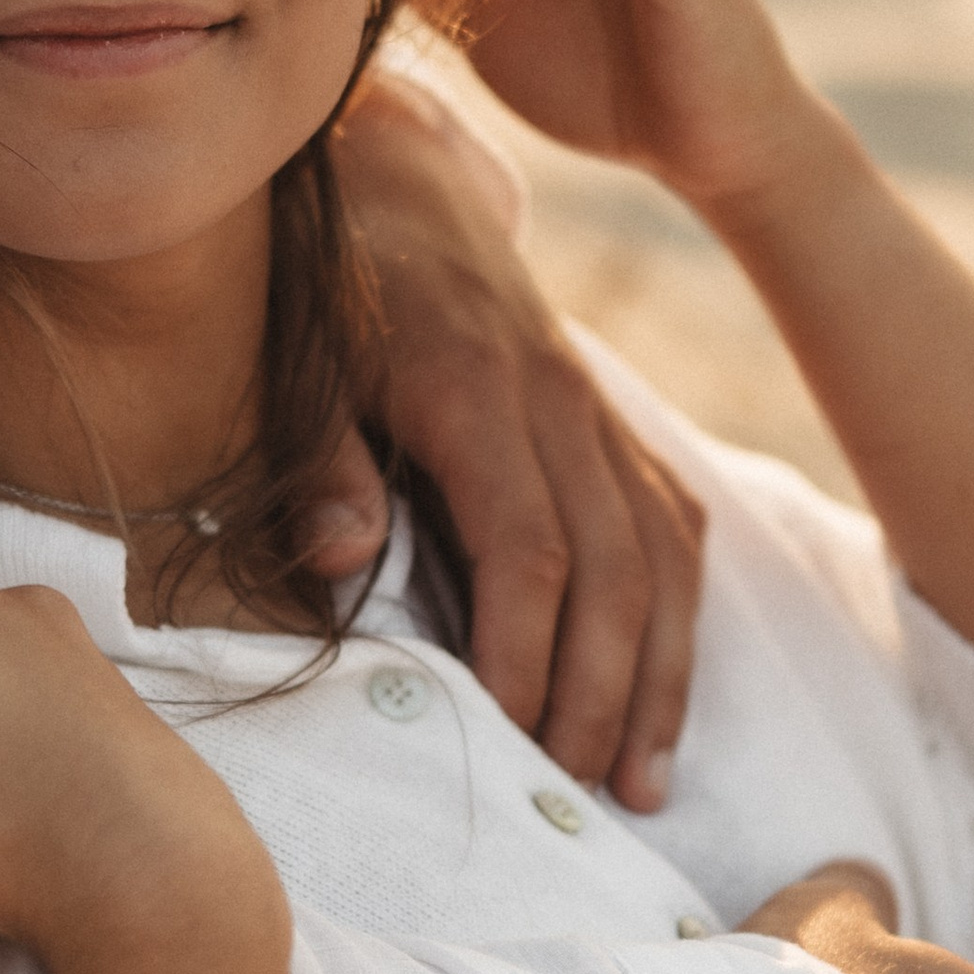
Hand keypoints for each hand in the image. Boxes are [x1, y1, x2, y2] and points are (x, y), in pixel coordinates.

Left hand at [328, 57, 703, 808]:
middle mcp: (559, 405)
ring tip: (638, 783)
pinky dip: (676, 619)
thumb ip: (322, 458)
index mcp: (476, 393)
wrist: (395, 179)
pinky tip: (662, 695)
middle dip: (599, 695)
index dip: (527, 657)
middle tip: (571, 794)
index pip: (529, 553)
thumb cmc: (327, 285)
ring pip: (660, 558)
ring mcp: (596, 414)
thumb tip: (346, 556)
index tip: (509, 742)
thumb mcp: (297, 357)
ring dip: (656, 677)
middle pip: (613, 573)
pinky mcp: (610, 424)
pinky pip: (671, 526)